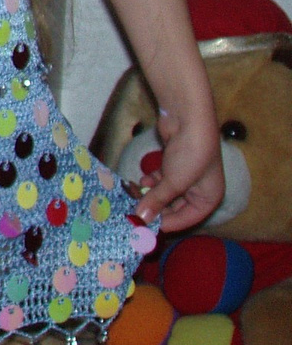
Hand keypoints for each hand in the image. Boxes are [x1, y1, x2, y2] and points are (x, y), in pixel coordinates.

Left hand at [132, 105, 224, 230]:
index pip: (188, 219)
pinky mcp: (175, 162)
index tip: (144, 226)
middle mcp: (201, 188)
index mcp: (210, 198)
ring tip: (133, 195)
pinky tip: (141, 181)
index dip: (166, 223)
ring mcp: (188, 174)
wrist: (188, 118)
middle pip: (176, 206)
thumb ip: (157, 201)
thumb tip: (141, 219)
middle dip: (156, 208)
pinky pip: (162, 179)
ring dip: (151, 194)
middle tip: (134, 211)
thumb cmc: (190, 154)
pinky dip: (152, 181)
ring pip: (166, 192)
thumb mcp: (174, 182)